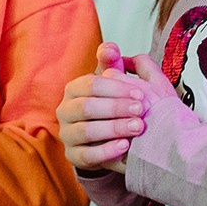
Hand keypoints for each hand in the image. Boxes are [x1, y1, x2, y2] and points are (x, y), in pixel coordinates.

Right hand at [58, 43, 148, 173]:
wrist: (111, 138)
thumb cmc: (114, 105)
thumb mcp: (114, 83)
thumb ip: (112, 64)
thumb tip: (110, 48)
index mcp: (73, 89)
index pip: (91, 85)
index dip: (116, 88)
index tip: (140, 94)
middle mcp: (64, 111)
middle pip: (87, 107)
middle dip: (116, 108)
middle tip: (141, 110)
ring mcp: (67, 135)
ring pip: (86, 131)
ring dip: (114, 128)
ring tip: (138, 128)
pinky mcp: (73, 156)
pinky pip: (87, 155)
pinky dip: (107, 150)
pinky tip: (126, 146)